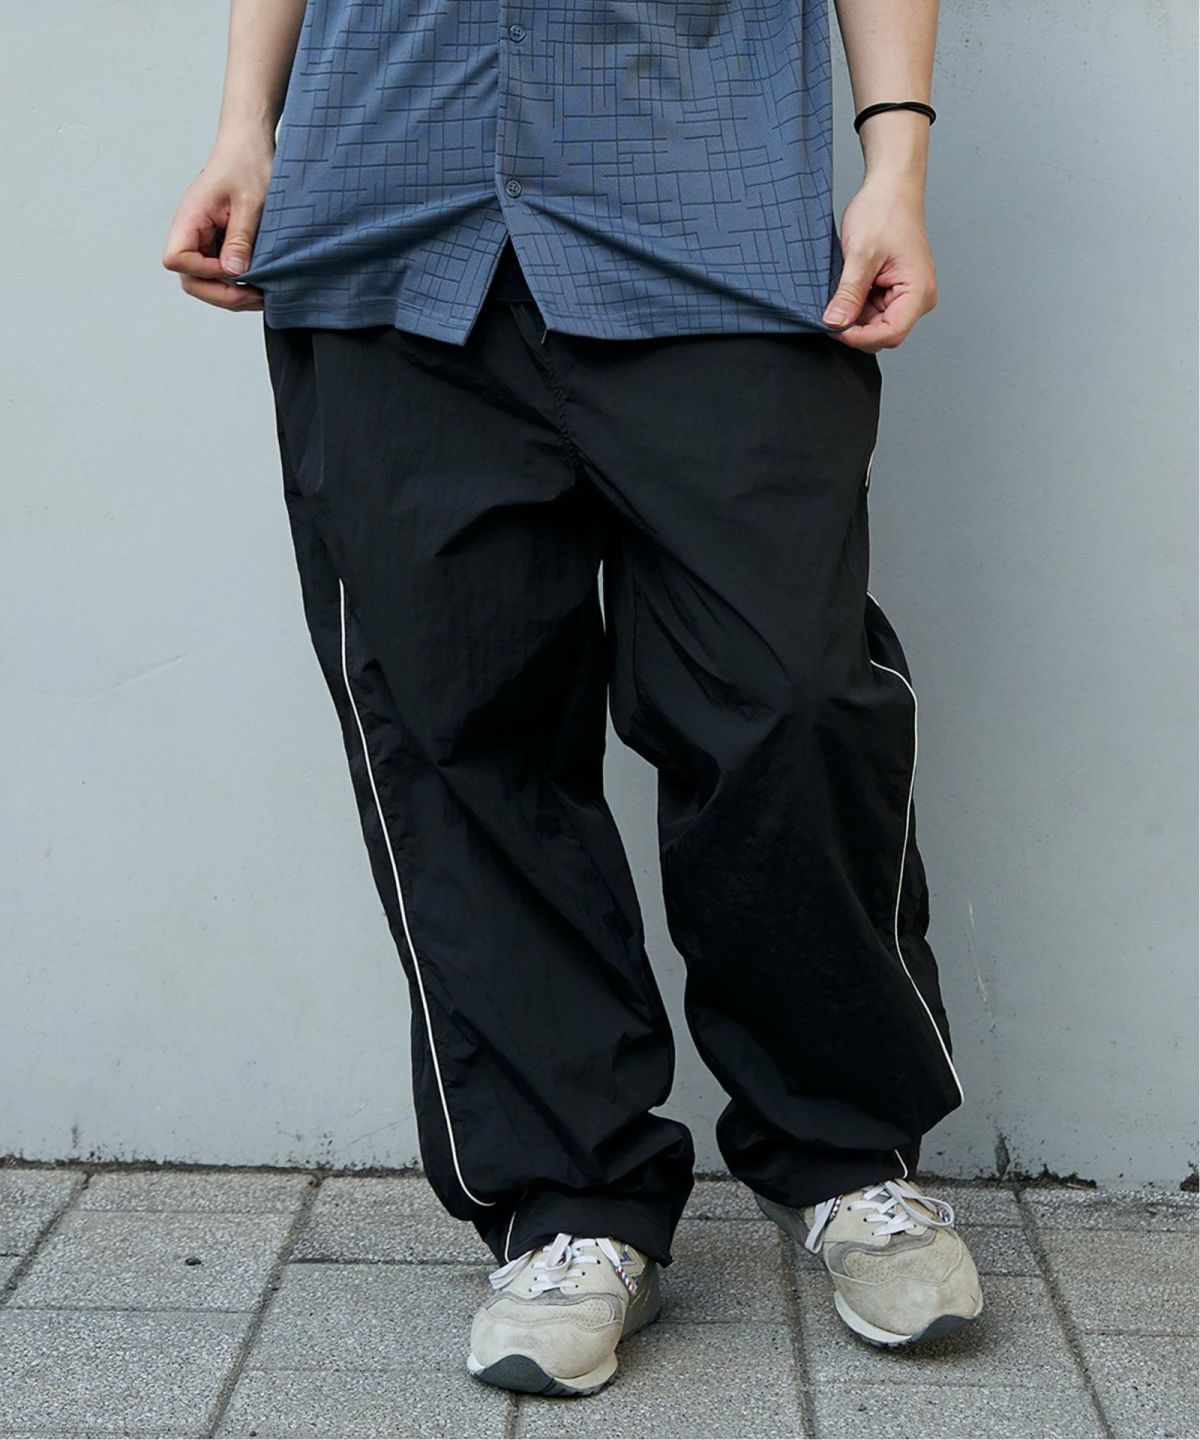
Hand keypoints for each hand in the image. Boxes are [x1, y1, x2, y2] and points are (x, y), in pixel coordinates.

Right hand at [162, 137, 273, 311]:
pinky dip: (237, 284)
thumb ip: (240, 237)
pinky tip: (259, 284)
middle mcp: (190, 231)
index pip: (176, 259)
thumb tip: (233, 271)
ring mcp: (203, 239)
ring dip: (231, 294)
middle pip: (190, 279)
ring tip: (262, 294)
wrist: (251, 144)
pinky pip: (219, 273)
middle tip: (257, 295)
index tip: (233, 268)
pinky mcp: (216, 243)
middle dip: (222, 294)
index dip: (203, 271)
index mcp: (190, 216)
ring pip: (205, 281)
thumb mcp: (250, 201)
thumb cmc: (248, 163)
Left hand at [822, 173, 936, 351]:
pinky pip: (872, 310)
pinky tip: (845, 289)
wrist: (890, 186)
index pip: (890, 334)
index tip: (833, 328)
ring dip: (853, 316)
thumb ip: (849, 293)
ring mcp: (906, 295)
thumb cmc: (884, 211)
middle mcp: (918, 298)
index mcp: (919, 291)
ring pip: (874, 324)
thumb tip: (835, 323)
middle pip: (882, 333)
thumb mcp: (861, 255)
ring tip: (838, 292)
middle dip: (854, 327)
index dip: (859, 337)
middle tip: (828, 312)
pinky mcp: (893, 290)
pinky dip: (855, 305)